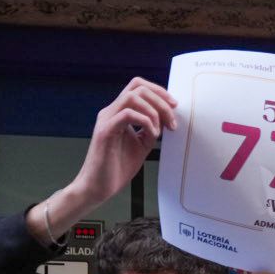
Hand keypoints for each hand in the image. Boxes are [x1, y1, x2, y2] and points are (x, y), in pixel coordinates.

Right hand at [32, 78, 177, 242]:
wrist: (99, 186)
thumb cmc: (117, 167)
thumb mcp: (142, 144)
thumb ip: (151, 130)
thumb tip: (167, 120)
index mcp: (118, 113)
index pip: (138, 88)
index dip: (159, 92)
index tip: (175, 106)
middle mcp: (111, 112)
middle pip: (137, 87)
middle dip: (161, 100)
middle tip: (172, 120)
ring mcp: (107, 120)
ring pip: (132, 97)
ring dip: (154, 111)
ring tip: (161, 131)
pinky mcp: (105, 132)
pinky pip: (127, 115)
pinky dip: (146, 122)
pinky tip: (152, 135)